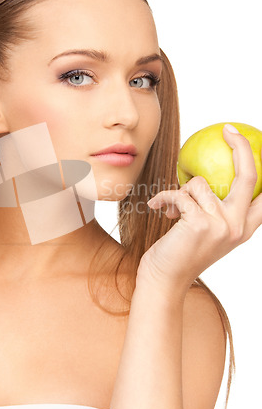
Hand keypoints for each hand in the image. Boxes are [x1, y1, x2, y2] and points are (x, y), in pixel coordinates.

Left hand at [137, 125, 261, 293]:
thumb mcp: (206, 231)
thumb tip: (206, 178)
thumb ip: (215, 209)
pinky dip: (164, 198)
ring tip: (172, 208)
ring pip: (200, 183)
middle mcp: (238, 226)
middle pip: (249, 176)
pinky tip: (158, 207)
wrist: (164, 279)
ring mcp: (222, 225)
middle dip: (242, 146)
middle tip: (228, 129)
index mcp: (244, 227)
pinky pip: (180, 193)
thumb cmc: (181, 252)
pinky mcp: (201, 223)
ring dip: (180, 191)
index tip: (250, 143)